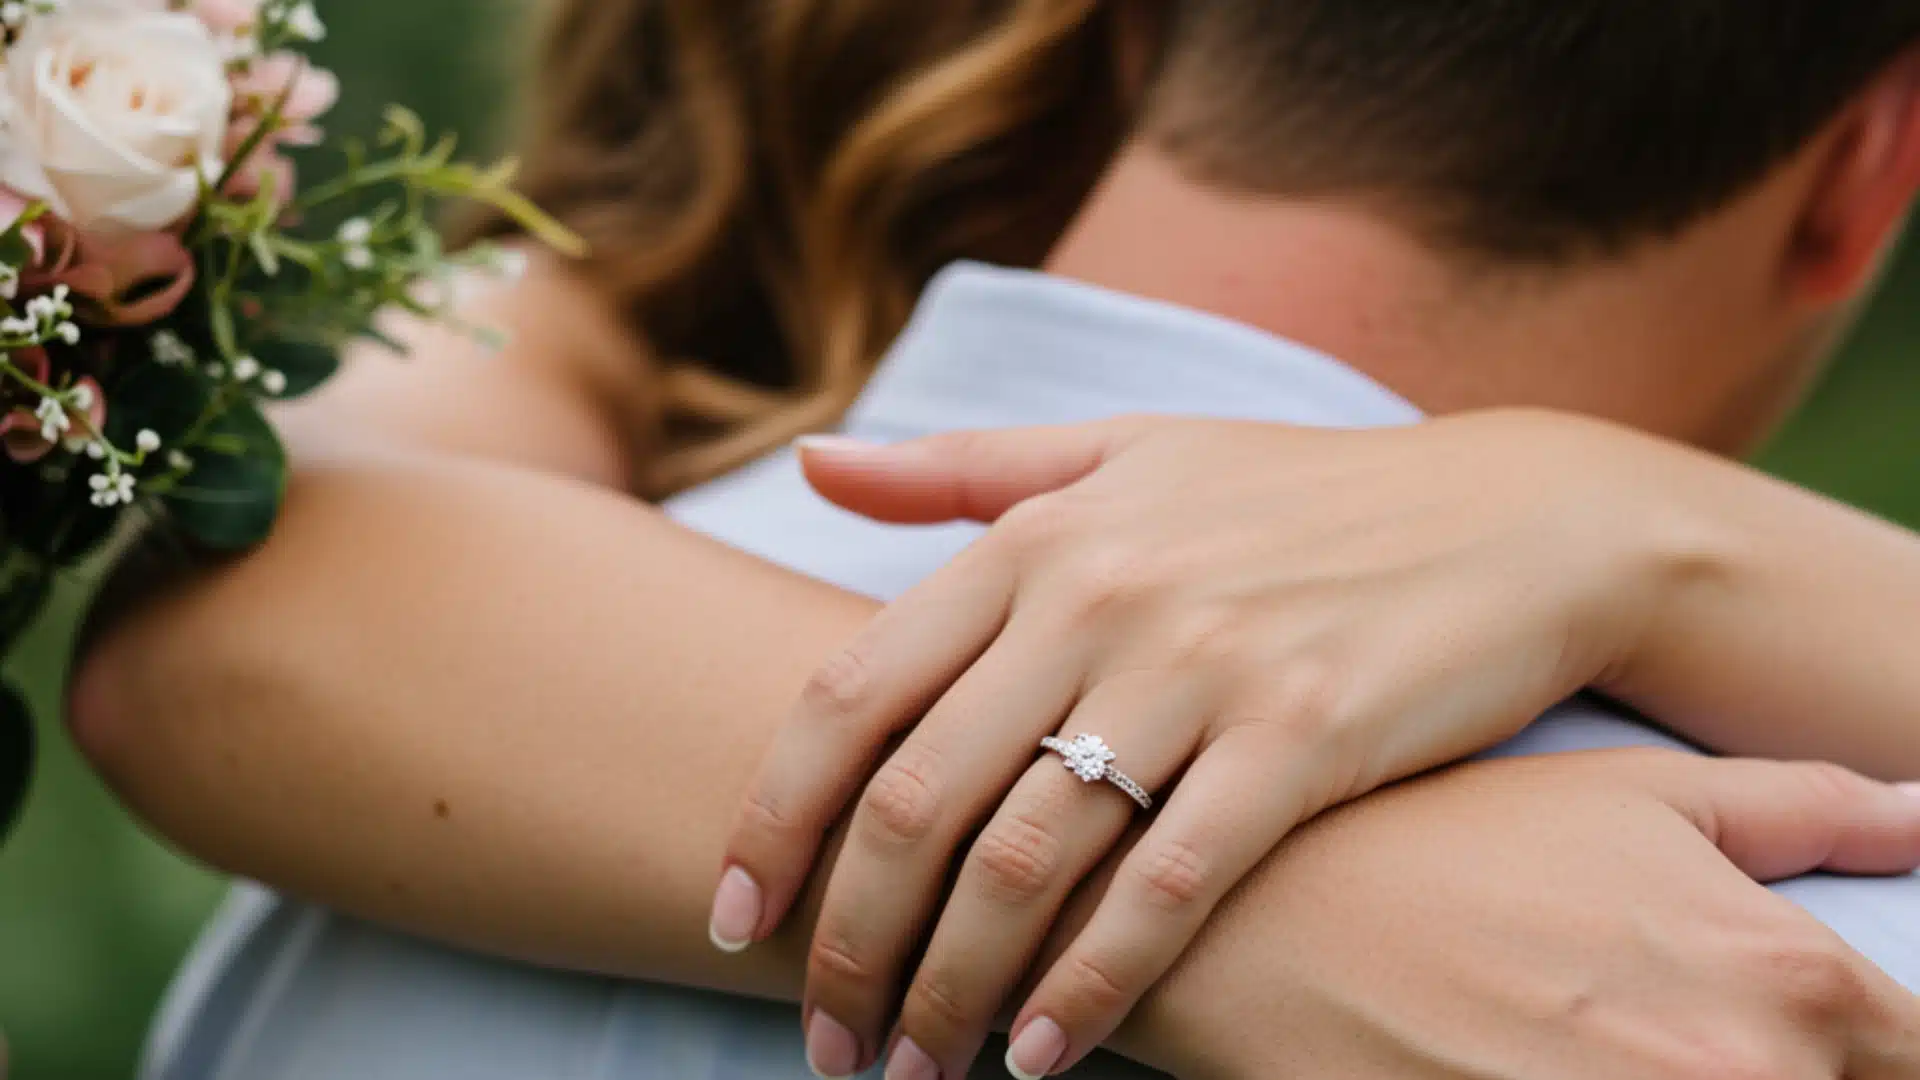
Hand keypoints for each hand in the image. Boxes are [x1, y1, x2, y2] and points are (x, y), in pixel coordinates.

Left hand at [716, 412, 1715, 1076]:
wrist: (1515, 518)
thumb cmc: (1297, 496)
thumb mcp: (1123, 455)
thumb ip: (959, 469)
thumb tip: (807, 459)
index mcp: (1036, 536)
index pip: (850, 695)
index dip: (773, 820)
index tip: (734, 916)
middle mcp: (1099, 595)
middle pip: (916, 799)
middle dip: (849, 940)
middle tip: (824, 1036)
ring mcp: (1203, 665)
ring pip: (1027, 858)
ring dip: (953, 987)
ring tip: (917, 1068)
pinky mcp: (1304, 736)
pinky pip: (1167, 887)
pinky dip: (1095, 985)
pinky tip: (1050, 1055)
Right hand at [1114, 751, 1919, 1079]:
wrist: (1252, 919)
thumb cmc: (1439, 841)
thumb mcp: (1627, 794)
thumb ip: (1802, 809)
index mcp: (1780, 978)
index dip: (1884, 1051)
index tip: (1828, 1042)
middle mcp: (1736, 1077)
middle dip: (1784, 1074)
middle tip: (1645, 1024)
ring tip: (1577, 1047)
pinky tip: (1527, 1070)